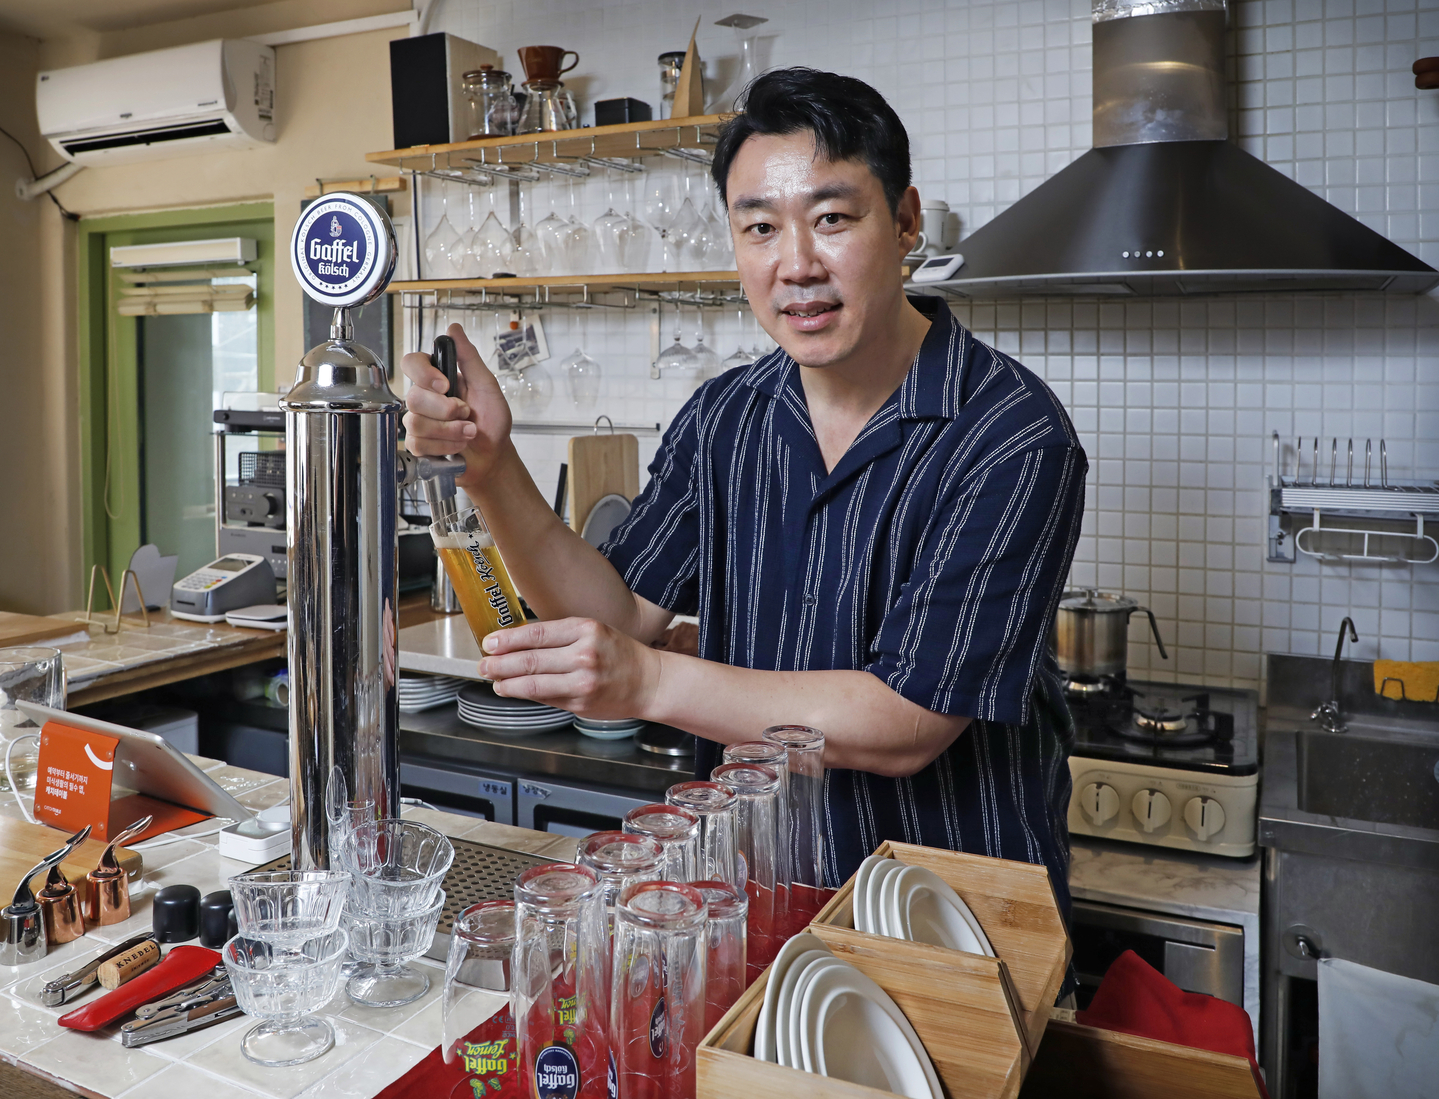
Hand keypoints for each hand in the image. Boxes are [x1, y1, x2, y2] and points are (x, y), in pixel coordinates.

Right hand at [400, 323, 511, 488]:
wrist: (494, 454)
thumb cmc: (492, 419)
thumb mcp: (487, 385)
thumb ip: (469, 357)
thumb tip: (454, 328)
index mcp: (437, 378)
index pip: (412, 363)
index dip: (424, 374)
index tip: (445, 385)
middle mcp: (424, 397)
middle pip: (413, 397)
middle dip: (446, 410)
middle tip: (468, 414)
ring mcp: (419, 421)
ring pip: (415, 423)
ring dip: (450, 431)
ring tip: (469, 432)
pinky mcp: (418, 445)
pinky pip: (418, 444)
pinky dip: (445, 446)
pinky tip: (458, 446)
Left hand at [476, 618, 662, 720]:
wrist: (649, 682)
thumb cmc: (620, 655)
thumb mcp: (593, 632)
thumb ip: (559, 636)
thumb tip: (517, 643)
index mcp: (586, 630)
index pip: (536, 633)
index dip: (507, 639)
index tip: (490, 642)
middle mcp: (584, 655)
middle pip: (530, 659)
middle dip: (499, 663)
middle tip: (483, 664)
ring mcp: (582, 682)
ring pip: (533, 682)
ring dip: (506, 682)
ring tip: (493, 679)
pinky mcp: (580, 703)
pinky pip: (545, 697)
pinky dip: (525, 693)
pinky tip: (513, 689)